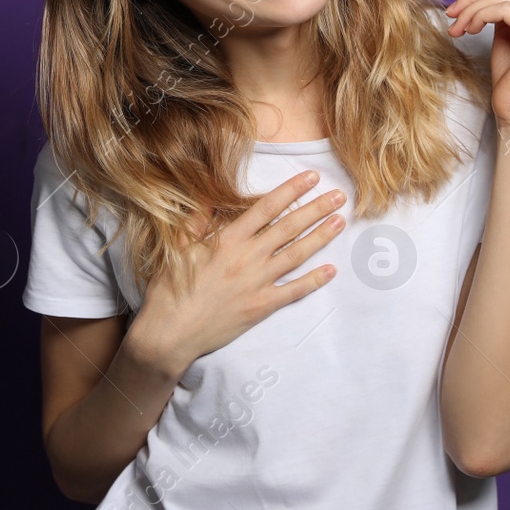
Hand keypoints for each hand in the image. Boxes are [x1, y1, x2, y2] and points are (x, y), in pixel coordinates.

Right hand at [129, 170, 346, 372]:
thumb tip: (210, 199)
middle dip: (316, 209)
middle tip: (339, 196)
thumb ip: (197, 221)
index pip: (266, 207)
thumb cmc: (170, 289)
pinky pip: (294, 291)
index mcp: (228, 239)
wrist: (170, 332)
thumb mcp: (179, 247)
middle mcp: (247, 257)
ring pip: (296, 254)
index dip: (291, 190)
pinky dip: (314, 281)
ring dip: (321, 237)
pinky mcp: (261, 306)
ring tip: (340, 222)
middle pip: (289, 227)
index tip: (311, 178)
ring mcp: (257, 282)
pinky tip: (331, 270)